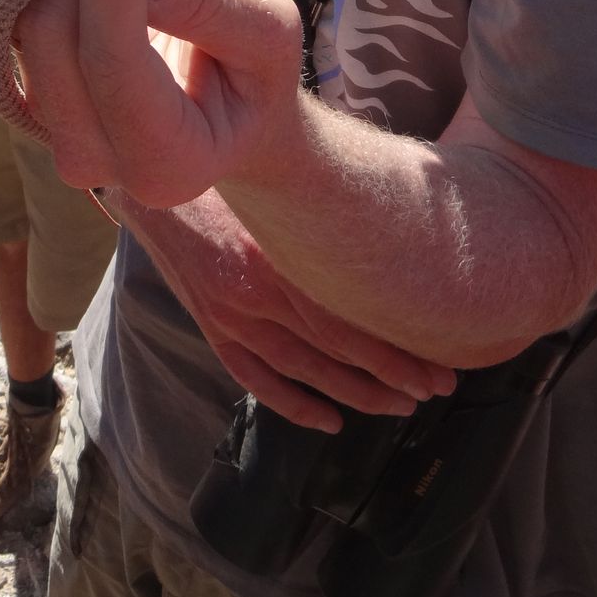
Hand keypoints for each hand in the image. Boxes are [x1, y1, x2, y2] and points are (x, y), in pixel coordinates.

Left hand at [17, 0, 302, 207]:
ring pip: (24, 25)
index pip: (111, 61)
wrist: (228, 113)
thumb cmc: (254, 74)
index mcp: (166, 164)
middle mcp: (94, 162)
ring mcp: (52, 131)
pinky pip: (14, 20)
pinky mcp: (26, 94)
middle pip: (52, 40)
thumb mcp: (264, 31)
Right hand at [108, 188, 453, 429]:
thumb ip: (323, 216)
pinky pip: (253, 376)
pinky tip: (328, 420)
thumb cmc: (229, 176)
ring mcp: (228, 315)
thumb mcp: (279, 188)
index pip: (346, 321)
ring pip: (299, 370)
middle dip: (390, 375)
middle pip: (332, 349)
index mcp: (277, 256)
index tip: (439, 368)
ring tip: (397, 406)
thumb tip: (392, 231)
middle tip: (436, 388)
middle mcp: (253, 293)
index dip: (395, 354)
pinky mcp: (211, 324)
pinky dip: (291, 404)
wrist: (158, 179)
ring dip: (352, 394)